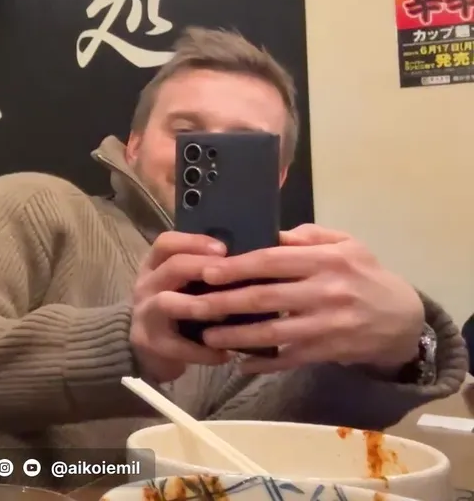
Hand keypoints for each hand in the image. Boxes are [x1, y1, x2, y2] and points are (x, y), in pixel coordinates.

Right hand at [130, 232, 232, 382]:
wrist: (147, 350)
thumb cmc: (176, 310)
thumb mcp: (181, 285)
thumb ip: (204, 273)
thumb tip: (249, 262)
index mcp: (155, 266)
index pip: (166, 243)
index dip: (194, 242)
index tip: (224, 249)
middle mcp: (146, 285)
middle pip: (171, 267)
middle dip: (203, 268)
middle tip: (232, 274)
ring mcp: (145, 314)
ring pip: (166, 302)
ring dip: (198, 305)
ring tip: (226, 313)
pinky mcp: (149, 342)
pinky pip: (176, 345)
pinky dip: (203, 351)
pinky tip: (226, 354)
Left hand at [194, 224, 424, 374]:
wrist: (402, 318)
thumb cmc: (365, 274)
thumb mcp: (345, 244)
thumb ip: (307, 237)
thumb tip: (266, 233)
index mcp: (326, 261)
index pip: (272, 261)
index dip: (236, 267)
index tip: (205, 270)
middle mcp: (325, 292)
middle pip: (266, 298)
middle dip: (225, 302)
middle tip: (193, 305)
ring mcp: (327, 325)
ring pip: (273, 333)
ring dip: (237, 337)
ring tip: (207, 336)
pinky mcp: (328, 351)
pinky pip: (289, 359)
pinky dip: (263, 363)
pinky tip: (239, 364)